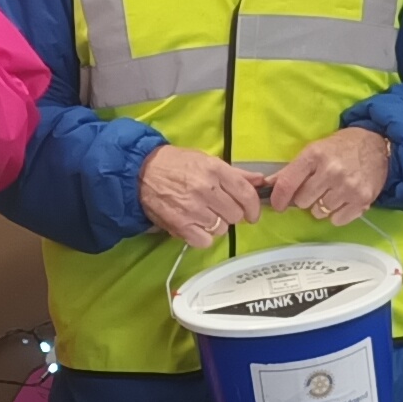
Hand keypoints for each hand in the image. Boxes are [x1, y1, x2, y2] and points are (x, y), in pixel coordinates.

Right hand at [136, 144, 263, 248]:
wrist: (142, 171)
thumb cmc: (176, 164)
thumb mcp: (207, 160)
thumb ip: (235, 173)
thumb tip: (260, 181)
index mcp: (215, 170)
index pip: (246, 194)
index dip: (254, 207)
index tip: (252, 213)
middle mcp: (206, 189)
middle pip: (236, 214)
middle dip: (232, 214)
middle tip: (221, 209)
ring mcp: (193, 209)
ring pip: (221, 229)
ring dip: (216, 225)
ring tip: (204, 214)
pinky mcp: (180, 225)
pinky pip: (205, 241)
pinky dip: (203, 237)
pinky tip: (196, 226)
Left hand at [263, 127, 391, 227]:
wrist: (378, 144)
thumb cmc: (342, 147)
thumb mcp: (315, 149)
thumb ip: (292, 169)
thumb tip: (267, 184)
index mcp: (315, 155)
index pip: (288, 183)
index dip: (278, 198)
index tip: (278, 204)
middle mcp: (331, 171)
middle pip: (302, 201)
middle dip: (305, 198)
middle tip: (315, 189)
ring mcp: (348, 187)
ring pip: (319, 212)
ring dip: (321, 206)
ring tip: (331, 192)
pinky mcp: (362, 200)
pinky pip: (337, 220)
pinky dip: (336, 214)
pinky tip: (342, 200)